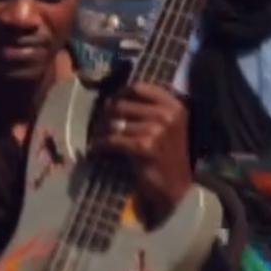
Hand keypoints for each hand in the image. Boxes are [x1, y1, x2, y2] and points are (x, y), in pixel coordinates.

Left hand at [93, 82, 190, 220]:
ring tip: (98, 138)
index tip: (110, 102)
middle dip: (105, 115)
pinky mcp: (145, 146)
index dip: (119, 94)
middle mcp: (167, 115)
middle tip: (99, 125)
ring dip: (101, 132)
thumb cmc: (166, 152)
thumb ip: (147, 107)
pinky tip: (96, 150)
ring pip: (115, 123)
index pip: (138, 88)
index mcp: (173, 105)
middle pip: (122, 105)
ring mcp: (158, 130)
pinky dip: (101, 145)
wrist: (173, 183)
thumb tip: (114, 96)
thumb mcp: (166, 124)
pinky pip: (113, 140)